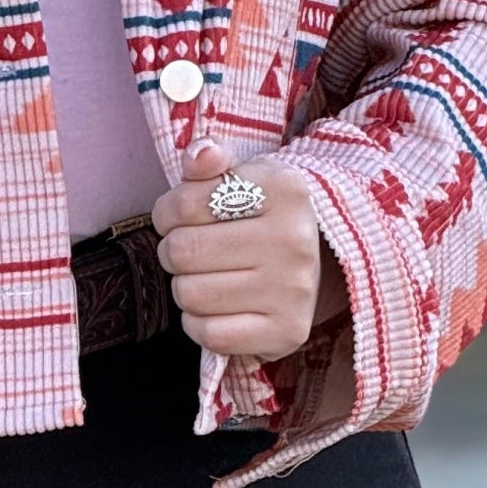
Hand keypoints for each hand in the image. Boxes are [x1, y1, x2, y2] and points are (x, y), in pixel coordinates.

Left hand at [151, 142, 348, 361]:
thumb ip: (209, 161)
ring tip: (206, 277)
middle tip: (189, 251)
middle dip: (173, 252)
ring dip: (185, 288)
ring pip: (190, 295)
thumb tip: (200, 154)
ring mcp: (293, 290)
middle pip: (183, 252)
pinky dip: (199, 323)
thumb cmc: (263, 216)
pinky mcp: (288, 332)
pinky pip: (210, 334)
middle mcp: (294, 239)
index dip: (168, 213)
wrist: (319, 264)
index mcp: (283, 190)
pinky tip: (218, 307)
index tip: (181, 218)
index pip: (184, 204)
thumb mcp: (243, 177)